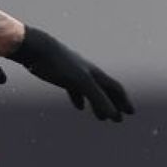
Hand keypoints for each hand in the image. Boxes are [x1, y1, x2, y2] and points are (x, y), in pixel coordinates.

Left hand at [10, 26, 134, 121]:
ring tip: (100, 118)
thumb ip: (98, 98)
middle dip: (113, 104)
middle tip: (118, 118)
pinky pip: (75, 89)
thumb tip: (114, 116)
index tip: (130, 113)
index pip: (115, 88)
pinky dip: (80, 98)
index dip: (123, 101)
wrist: (36, 48)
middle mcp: (88, 72)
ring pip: (91, 91)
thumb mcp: (81, 83)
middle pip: (105, 90)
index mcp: (95, 73)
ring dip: (98, 104)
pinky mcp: (61, 75)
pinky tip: (79, 106)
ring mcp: (75, 73)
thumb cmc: (59, 64)